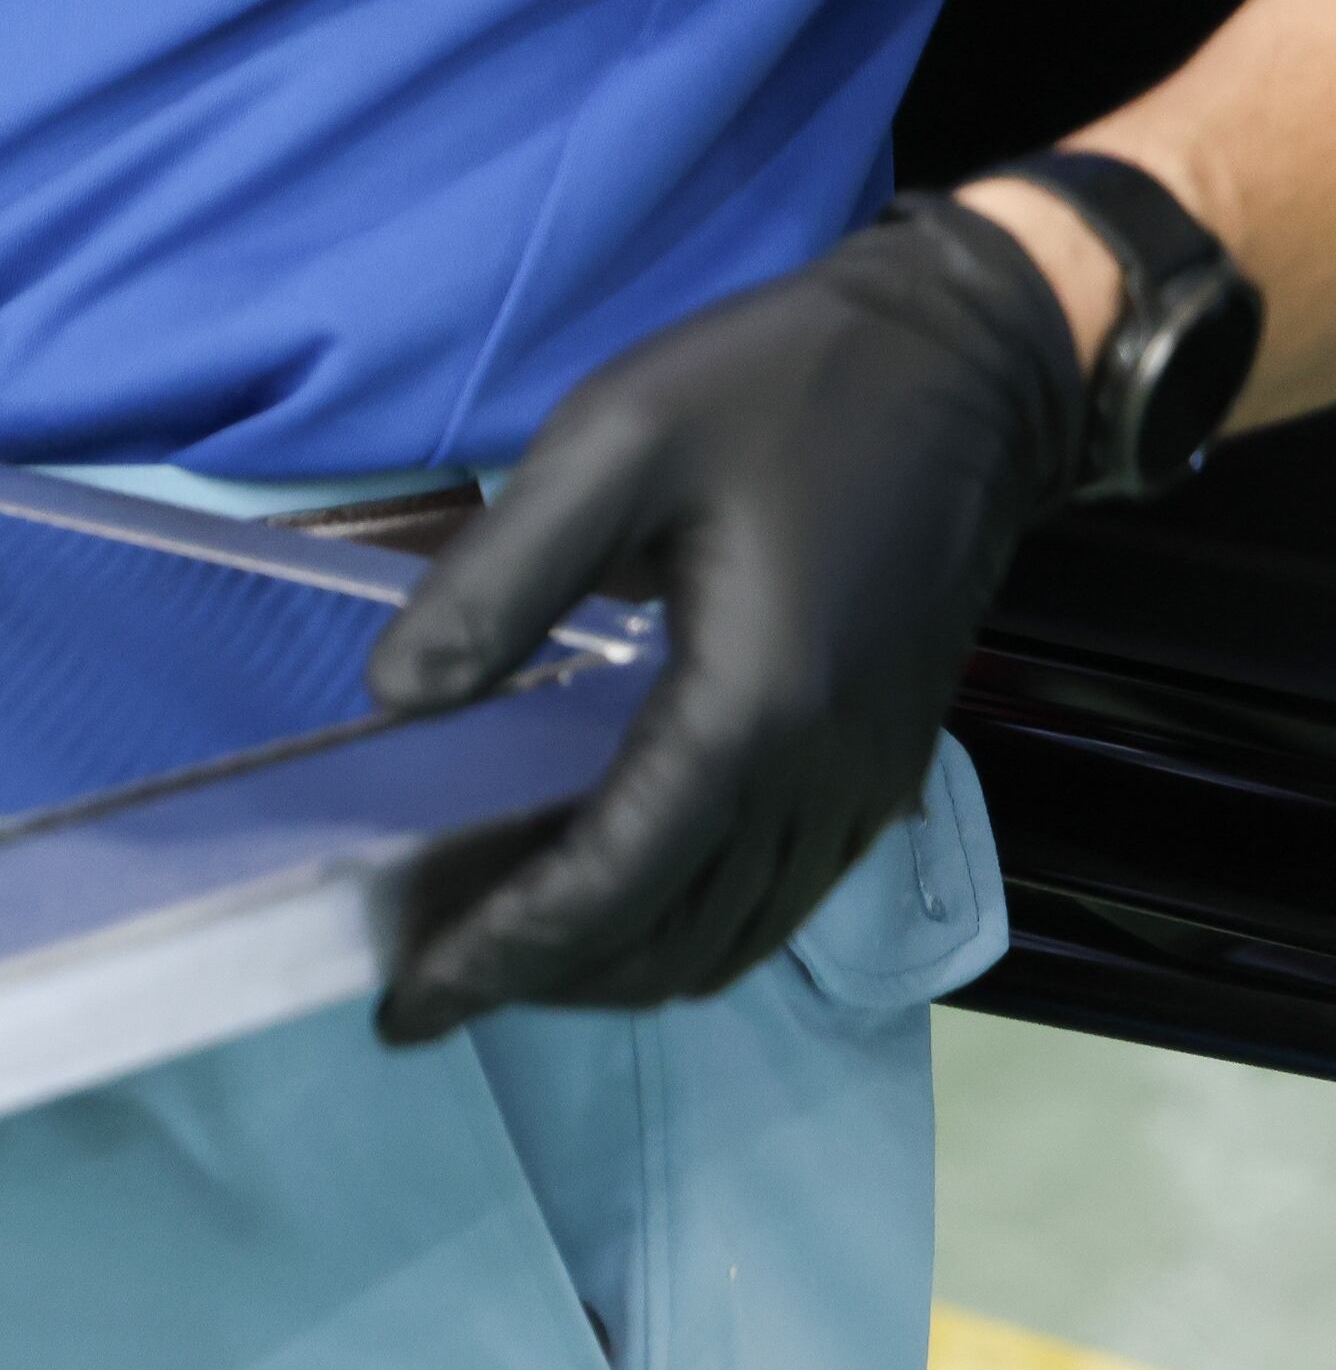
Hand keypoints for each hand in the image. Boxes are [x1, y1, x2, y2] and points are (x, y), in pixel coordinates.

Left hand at [364, 196, 1087, 1037]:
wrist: (975, 364)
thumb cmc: (785, 386)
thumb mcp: (611, 442)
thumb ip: (498, 580)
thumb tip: (394, 704)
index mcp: (752, 707)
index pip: (611, 885)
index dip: (503, 956)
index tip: (408, 1005)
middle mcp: (824, 776)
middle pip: (673, 940)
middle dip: (547, 981)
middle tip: (427, 984)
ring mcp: (869, 781)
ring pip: (735, 938)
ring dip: (617, 968)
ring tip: (498, 954)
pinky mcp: (886, 765)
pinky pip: (782, 897)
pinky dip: (688, 929)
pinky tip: (609, 895)